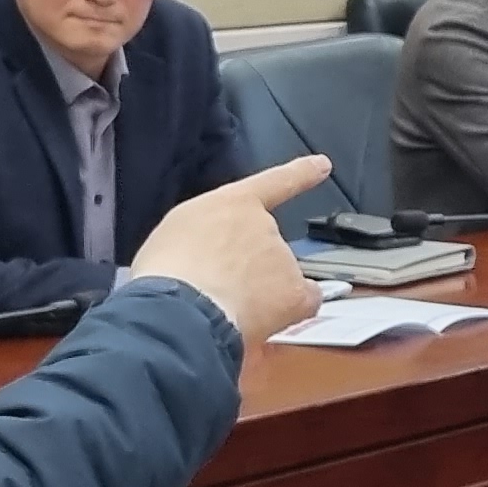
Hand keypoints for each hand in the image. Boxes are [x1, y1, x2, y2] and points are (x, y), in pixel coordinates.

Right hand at [131, 154, 330, 339]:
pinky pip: (304, 300)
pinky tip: (266, 320)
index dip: (300, 174)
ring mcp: (282, 257)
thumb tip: (207, 256)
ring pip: (279, 277)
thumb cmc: (165, 271)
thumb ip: (203, 234)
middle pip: (266, 246)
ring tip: (225, 309)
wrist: (181, 305)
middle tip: (217, 290)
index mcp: (230, 204)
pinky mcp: (293, 291)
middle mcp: (263, 225)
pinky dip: (290, 311)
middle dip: (247, 268)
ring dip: (260, 292)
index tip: (322, 165)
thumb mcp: (175, 234)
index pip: (273, 183)